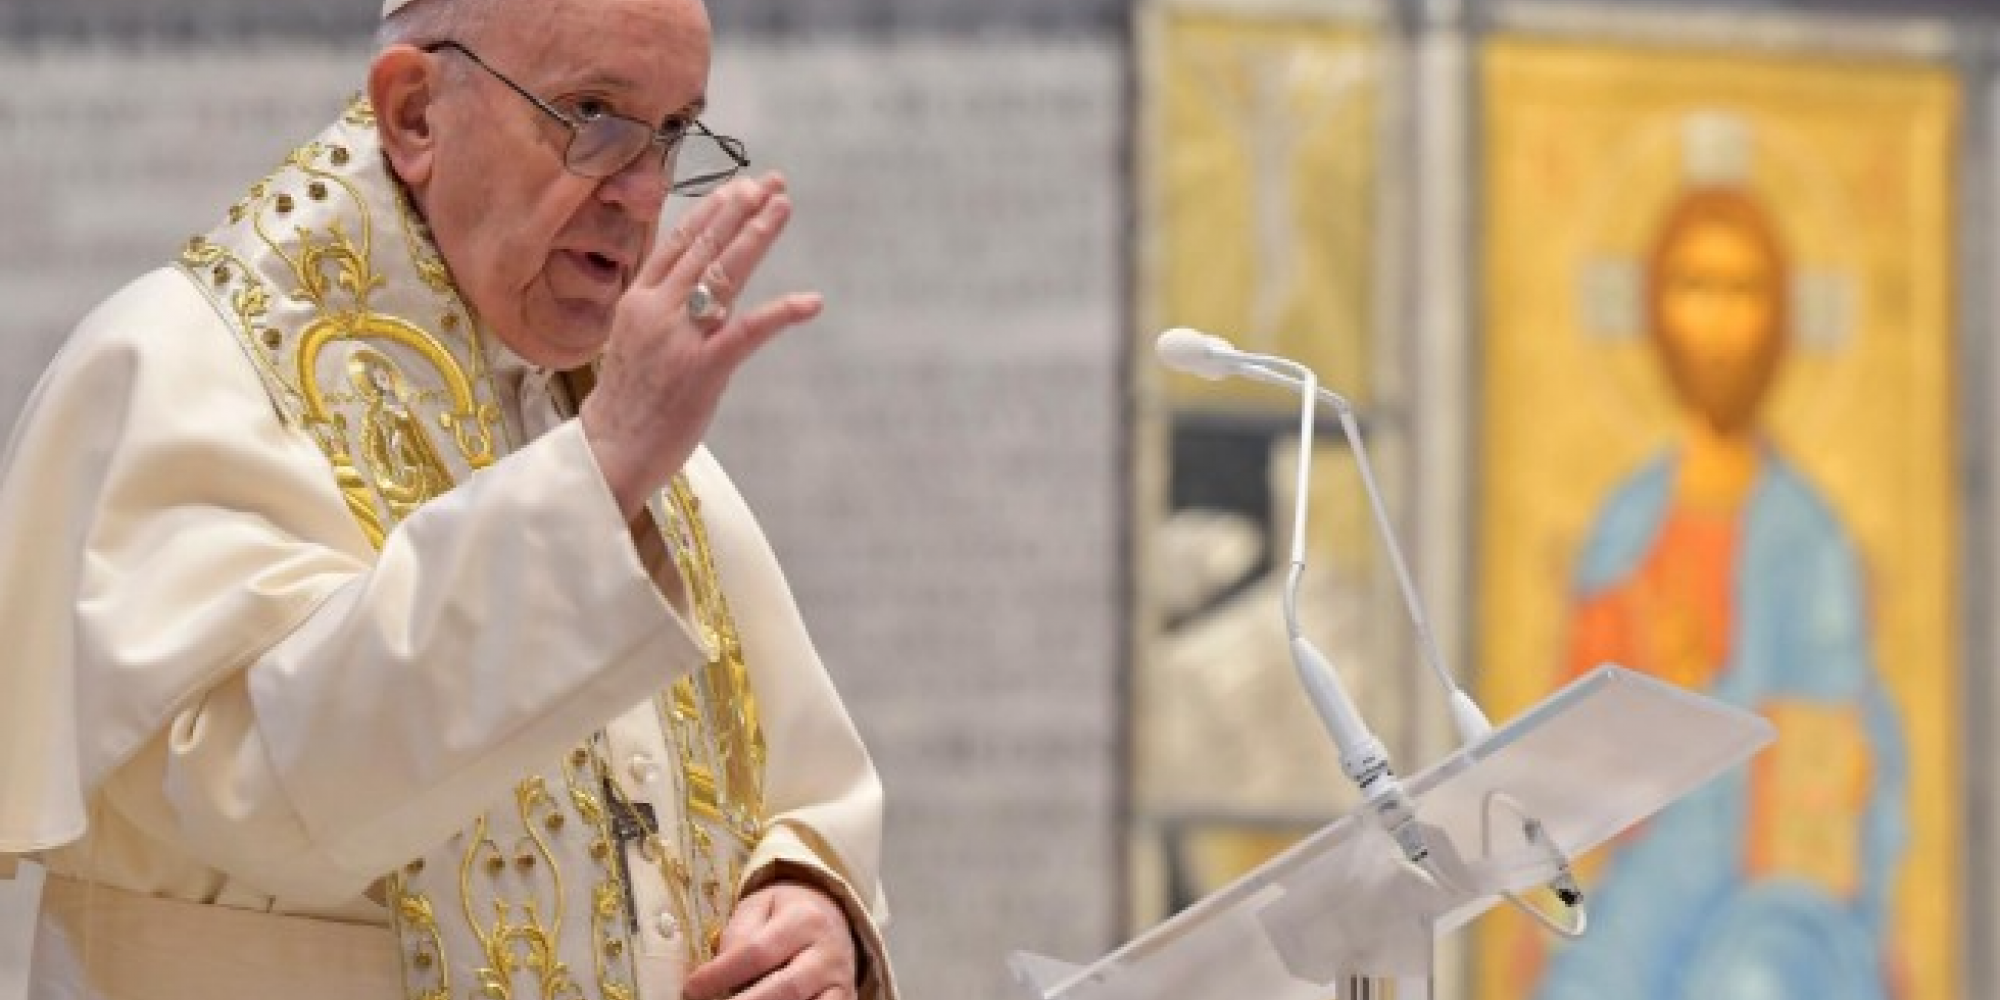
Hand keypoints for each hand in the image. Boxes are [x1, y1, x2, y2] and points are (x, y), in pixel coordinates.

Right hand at [581, 173, 823, 518]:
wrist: (609, 449)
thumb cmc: (627, 401)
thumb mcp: (633, 340)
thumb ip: (660, 309)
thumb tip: (691, 283)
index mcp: (638, 301)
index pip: (677, 243)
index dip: (710, 212)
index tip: (736, 187)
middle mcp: (657, 310)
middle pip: (705, 248)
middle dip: (740, 210)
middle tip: (770, 183)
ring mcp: (680, 337)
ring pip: (724, 273)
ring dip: (757, 236)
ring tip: (782, 206)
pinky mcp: (703, 368)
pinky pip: (748, 332)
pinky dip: (782, 313)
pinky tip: (811, 301)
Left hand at [682, 879, 858, 999]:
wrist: (832, 913)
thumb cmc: (785, 912)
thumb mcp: (759, 907)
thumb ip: (738, 935)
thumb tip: (718, 974)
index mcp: (803, 919)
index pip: (757, 952)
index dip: (720, 975)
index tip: (690, 990)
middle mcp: (828, 952)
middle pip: (785, 989)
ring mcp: (841, 980)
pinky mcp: (847, 999)